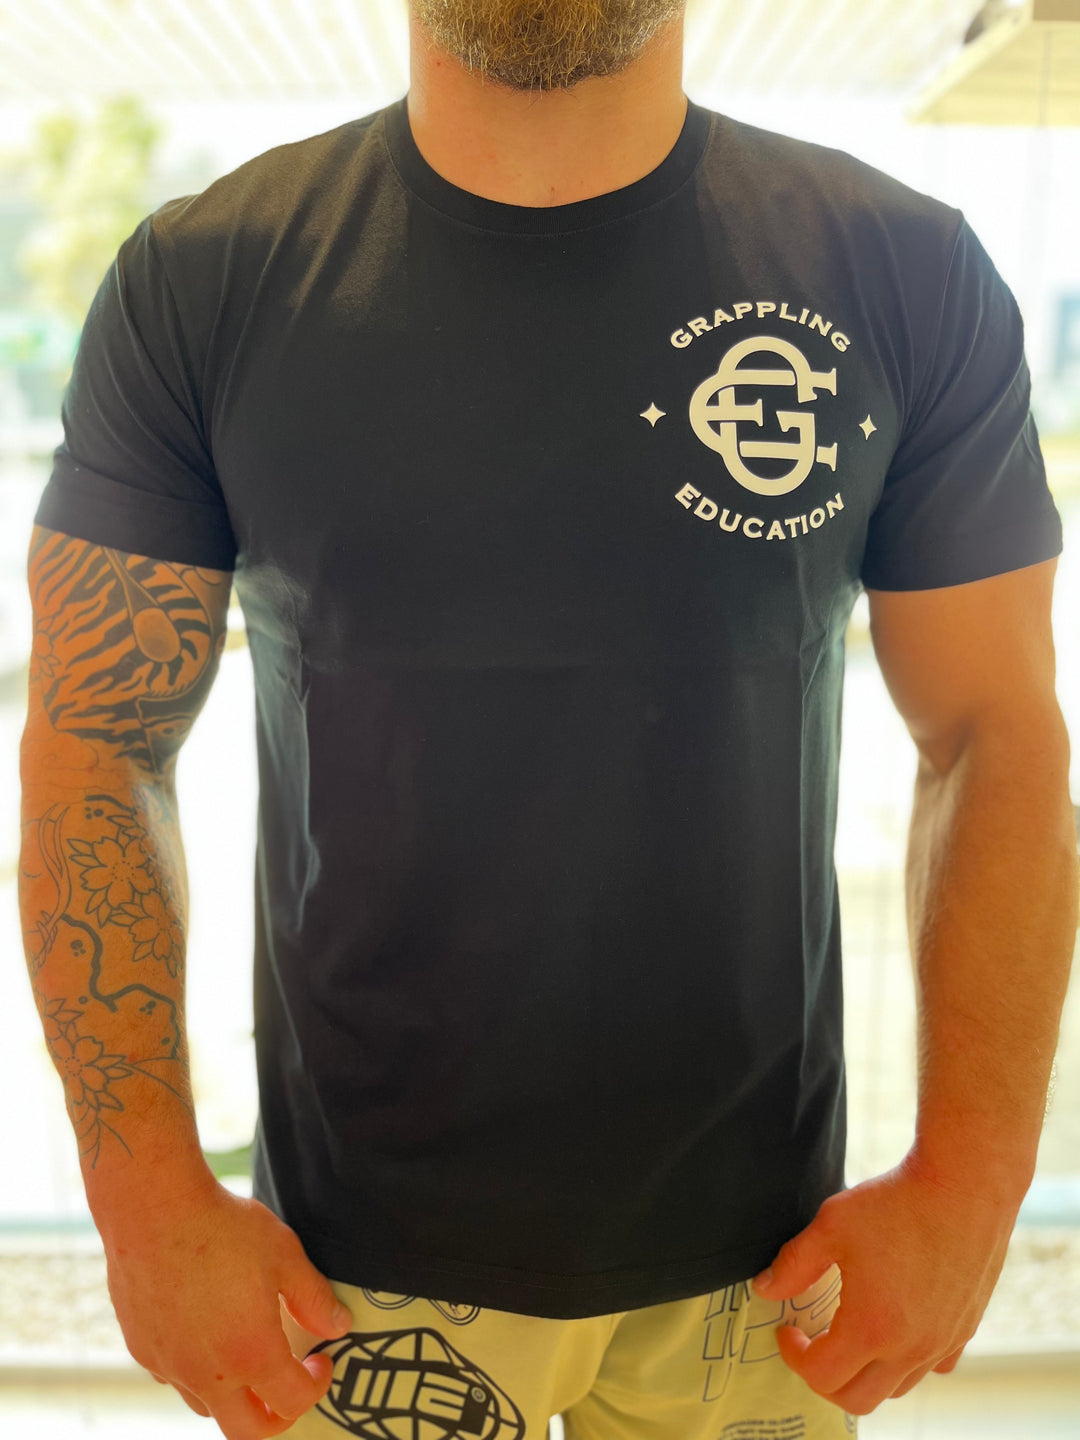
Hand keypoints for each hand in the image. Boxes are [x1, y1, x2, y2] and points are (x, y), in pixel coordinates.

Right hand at [102, 1178, 353, 1438]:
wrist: (153, 1209)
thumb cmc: (222, 1227)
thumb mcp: (284, 1255)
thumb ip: (313, 1298)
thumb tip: (336, 1326)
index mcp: (251, 1353)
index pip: (293, 1403)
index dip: (316, 1386)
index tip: (320, 1361)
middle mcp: (207, 1374)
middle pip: (248, 1432)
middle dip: (278, 1417)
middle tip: (291, 1385)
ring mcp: (170, 1366)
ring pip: (207, 1407)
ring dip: (235, 1395)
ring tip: (248, 1353)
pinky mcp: (142, 1351)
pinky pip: (175, 1379)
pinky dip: (197, 1372)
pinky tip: (206, 1334)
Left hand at [752, 1151, 1017, 1414]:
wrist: (964, 1184)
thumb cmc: (896, 1202)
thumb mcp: (831, 1226)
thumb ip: (794, 1264)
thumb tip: (765, 1289)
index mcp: (871, 1327)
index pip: (821, 1375)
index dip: (794, 1356)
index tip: (787, 1329)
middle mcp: (911, 1348)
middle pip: (858, 1400)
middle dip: (824, 1378)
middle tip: (811, 1343)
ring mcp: (943, 1342)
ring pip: (896, 1388)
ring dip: (865, 1373)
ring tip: (848, 1334)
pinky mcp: (966, 1329)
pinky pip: (933, 1367)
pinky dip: (908, 1361)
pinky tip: (895, 1326)